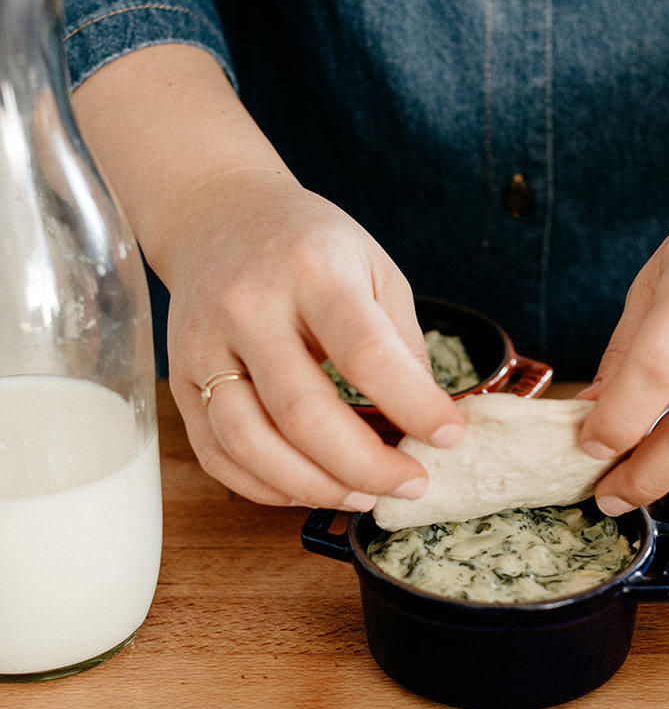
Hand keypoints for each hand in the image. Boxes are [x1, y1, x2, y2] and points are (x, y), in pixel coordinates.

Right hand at [72, 44, 463, 508]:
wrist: (215, 214)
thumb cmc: (308, 246)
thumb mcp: (373, 266)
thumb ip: (401, 342)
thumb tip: (430, 424)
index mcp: (310, 269)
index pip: (363, 352)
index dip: (412, 405)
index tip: (449, 437)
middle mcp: (247, 306)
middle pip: (302, 413)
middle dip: (366, 465)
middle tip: (411, 484)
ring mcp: (204, 346)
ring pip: (250, 444)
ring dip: (315, 487)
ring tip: (364, 495)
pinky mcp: (178, 379)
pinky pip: (216, 454)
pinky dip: (266, 488)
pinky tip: (310, 488)